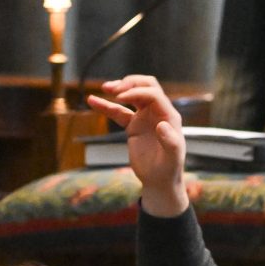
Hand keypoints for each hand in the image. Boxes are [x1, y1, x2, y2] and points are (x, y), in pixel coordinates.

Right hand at [87, 75, 187, 216]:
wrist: (159, 181)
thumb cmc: (169, 170)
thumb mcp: (172, 158)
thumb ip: (170, 142)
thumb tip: (160, 125)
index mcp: (169, 116)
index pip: (153, 95)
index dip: (137, 92)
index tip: (120, 98)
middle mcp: (158, 113)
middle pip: (145, 86)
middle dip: (129, 83)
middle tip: (113, 89)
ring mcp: (145, 118)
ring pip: (131, 96)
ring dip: (119, 89)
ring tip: (104, 87)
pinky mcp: (133, 126)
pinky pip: (118, 112)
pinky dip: (106, 106)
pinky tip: (92, 100)